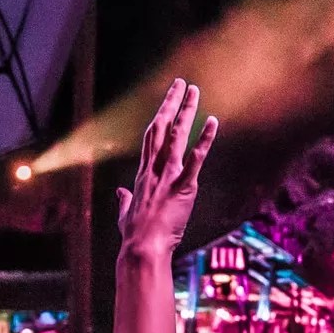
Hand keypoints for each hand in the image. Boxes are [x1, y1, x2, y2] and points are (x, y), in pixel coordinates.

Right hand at [116, 78, 216, 256]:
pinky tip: (212, 123)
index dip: (158, 115)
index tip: (166, 100)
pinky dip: (204, 140)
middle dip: (171, 104)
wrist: (142, 248)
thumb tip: (121, 194)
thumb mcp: (125, 214)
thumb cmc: (134, 236)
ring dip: (186, 112)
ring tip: (195, 92)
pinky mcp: (183, 187)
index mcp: (143, 174)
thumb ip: (124, 200)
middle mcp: (154, 169)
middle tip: (181, 84)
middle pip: (161, 128)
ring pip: (177, 136)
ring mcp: (168, 176)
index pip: (150, 137)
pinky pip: (196, 159)